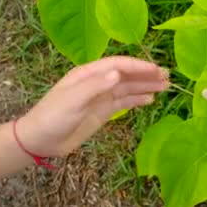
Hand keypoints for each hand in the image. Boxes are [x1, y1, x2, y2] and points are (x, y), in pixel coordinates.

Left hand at [16, 56, 168, 156]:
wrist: (40, 140)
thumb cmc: (53, 116)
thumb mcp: (72, 100)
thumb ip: (95, 86)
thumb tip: (118, 73)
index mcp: (88, 73)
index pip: (118, 65)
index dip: (138, 66)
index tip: (156, 69)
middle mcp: (97, 82)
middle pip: (126, 75)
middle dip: (146, 74)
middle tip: (167, 76)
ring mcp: (101, 97)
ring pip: (128, 88)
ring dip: (145, 86)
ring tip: (165, 86)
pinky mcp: (103, 111)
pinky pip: (124, 103)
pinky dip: (137, 100)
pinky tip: (150, 100)